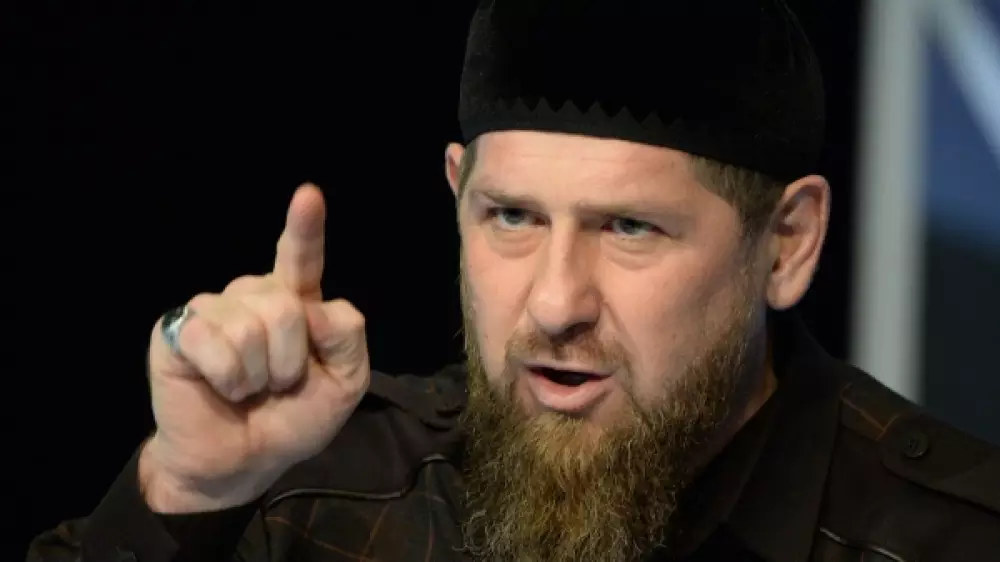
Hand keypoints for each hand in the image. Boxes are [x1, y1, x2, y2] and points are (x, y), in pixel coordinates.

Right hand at [141, 184, 369, 512]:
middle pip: (288, 306)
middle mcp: (253, 296)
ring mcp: (214, 309)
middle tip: (275, 385)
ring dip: (258, 374)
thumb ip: (348, 338)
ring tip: (247, 388)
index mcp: (295, 302)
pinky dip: (228, 378)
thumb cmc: (291, 419)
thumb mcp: (345, 383)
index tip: (308, 195)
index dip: (304, 227)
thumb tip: (314, 308)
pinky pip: (216, 342)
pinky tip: (220, 387)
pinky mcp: (179, 328)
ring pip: (254, 326)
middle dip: (291, 360)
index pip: (302, 258)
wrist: (243, 462)